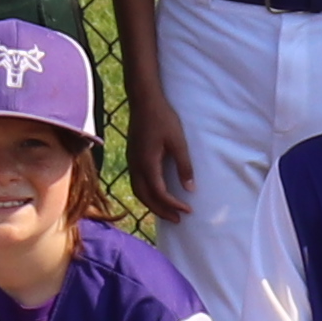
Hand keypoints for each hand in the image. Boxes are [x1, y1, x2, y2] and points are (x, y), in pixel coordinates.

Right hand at [129, 95, 194, 222]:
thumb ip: (184, 166)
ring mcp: (131, 161)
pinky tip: (157, 193)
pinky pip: (137, 182)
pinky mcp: (132, 157)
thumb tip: (190, 188)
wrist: (144, 101)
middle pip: (146, 197)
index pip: (159, 193)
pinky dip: (147, 193)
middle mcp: (136, 166)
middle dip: (161, 211)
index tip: (188, 209)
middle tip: (178, 219)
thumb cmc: (163, 119)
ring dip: (152, 204)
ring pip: (138, 191)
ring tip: (167, 211)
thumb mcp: (178, 142)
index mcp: (147, 164)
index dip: (173, 204)